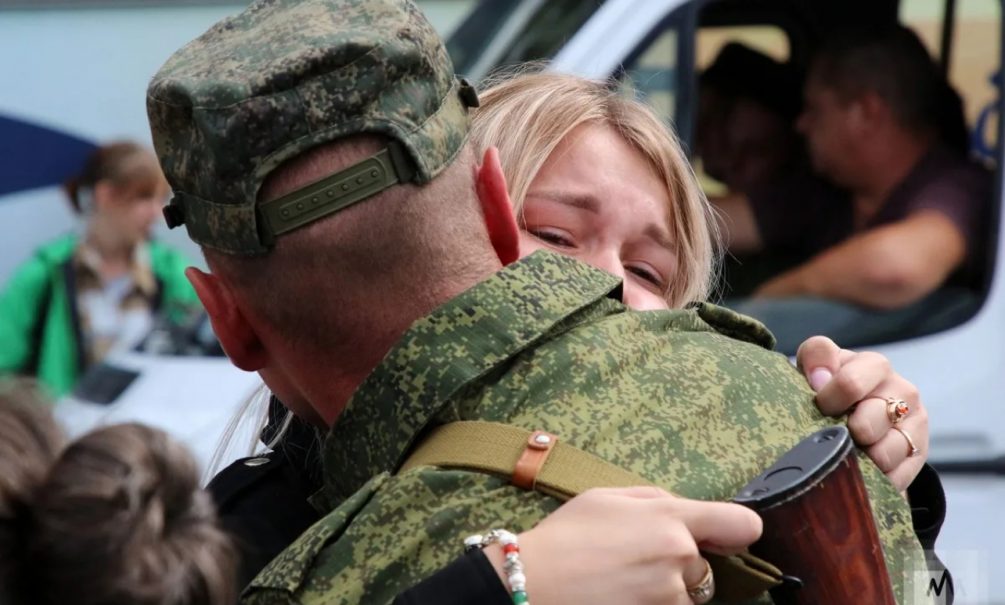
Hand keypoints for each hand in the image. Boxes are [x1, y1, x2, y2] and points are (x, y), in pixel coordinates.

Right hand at [485, 486, 761, 604]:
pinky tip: (619, 597)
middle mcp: (678, 559)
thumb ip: (654, 499)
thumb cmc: (565, 537)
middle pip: (703, 566)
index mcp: (670, 519)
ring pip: (685, 596)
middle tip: (634, 563)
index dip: (735, 530)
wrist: (532, 584)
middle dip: (678, 565)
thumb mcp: (606, 497)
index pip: (741, 524)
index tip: (721, 538)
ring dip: (663, 592)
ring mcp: (670, 598)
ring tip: (620, 583)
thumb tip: (683, 510)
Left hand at [795, 336, 927, 490]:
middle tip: (832, 434)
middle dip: (843, 434)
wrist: (855, 417)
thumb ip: (815, 357)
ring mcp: (914, 424)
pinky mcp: (918, 454)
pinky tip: (862, 470)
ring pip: (884, 454)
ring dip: (859, 458)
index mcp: (874, 366)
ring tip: (847, 452)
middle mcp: (902, 391)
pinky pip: (894, 475)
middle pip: (866, 425)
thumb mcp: (816, 365)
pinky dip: (873, 477)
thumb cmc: (830, 387)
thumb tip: (820, 377)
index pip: (850, 383)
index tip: (819, 408)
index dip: (827, 400)